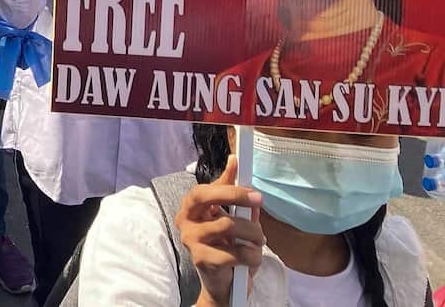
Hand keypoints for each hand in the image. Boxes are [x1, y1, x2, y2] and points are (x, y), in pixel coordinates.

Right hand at [177, 155, 264, 306]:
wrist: (224, 285)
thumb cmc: (227, 247)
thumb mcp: (231, 217)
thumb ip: (232, 192)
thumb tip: (234, 160)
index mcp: (191, 207)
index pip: (204, 189)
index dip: (229, 186)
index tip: (252, 189)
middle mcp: (185, 221)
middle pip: (207, 199)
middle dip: (235, 196)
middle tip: (258, 202)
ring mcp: (191, 240)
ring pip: (228, 226)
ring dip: (253, 234)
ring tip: (259, 241)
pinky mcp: (202, 260)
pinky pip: (235, 252)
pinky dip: (252, 255)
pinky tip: (252, 258)